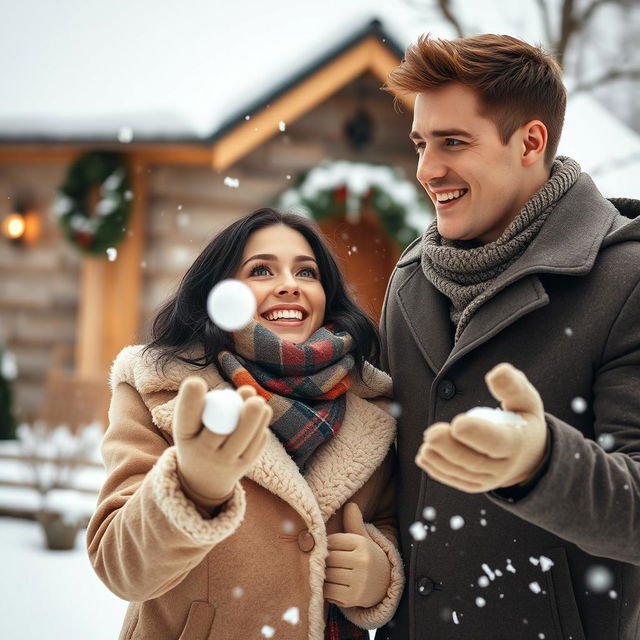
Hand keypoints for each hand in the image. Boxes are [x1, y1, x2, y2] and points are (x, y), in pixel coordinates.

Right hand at [174, 376, 271, 510]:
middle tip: (249, 391)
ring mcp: (225, 463)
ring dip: (256, 419)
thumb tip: (249, 390)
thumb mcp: (193, 421)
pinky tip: (259, 421)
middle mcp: (202, 453)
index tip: (196, 383)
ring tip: (260, 402)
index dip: (189, 401)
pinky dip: (261, 428)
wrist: (204, 476)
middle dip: (236, 414)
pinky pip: (257, 444)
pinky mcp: (245, 465)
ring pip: (245, 439)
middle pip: (220, 433)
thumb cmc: (198, 435)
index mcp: (184, 436)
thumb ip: (214, 403)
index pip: (185, 418)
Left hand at [324, 503, 390, 608]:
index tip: (330, 548)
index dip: (327, 544)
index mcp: (362, 544)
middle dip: (325, 561)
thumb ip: (354, 522)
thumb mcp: (362, 538)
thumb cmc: (366, 556)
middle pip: (329, 558)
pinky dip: (326, 589)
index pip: (333, 541)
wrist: (384, 583)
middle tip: (327, 562)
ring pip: (328, 575)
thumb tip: (351, 504)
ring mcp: (359, 581)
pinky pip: (329, 591)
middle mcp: (362, 561)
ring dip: (324, 575)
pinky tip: (333, 585)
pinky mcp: (354, 597)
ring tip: (329, 573)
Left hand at [415, 363, 547, 492]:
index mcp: (517, 443)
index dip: (477, 433)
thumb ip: (512, 385)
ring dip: (441, 460)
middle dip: (451, 448)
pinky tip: (424, 457)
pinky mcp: (475, 484)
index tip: (458, 423)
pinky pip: (455, 480)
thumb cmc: (522, 421)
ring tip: (425, 446)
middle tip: (432, 433)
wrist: (529, 455)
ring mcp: (488, 478)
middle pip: (475, 460)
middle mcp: (503, 465)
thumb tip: (497, 372)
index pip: (497, 441)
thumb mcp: (525, 401)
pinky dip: (438, 470)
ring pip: (462, 472)